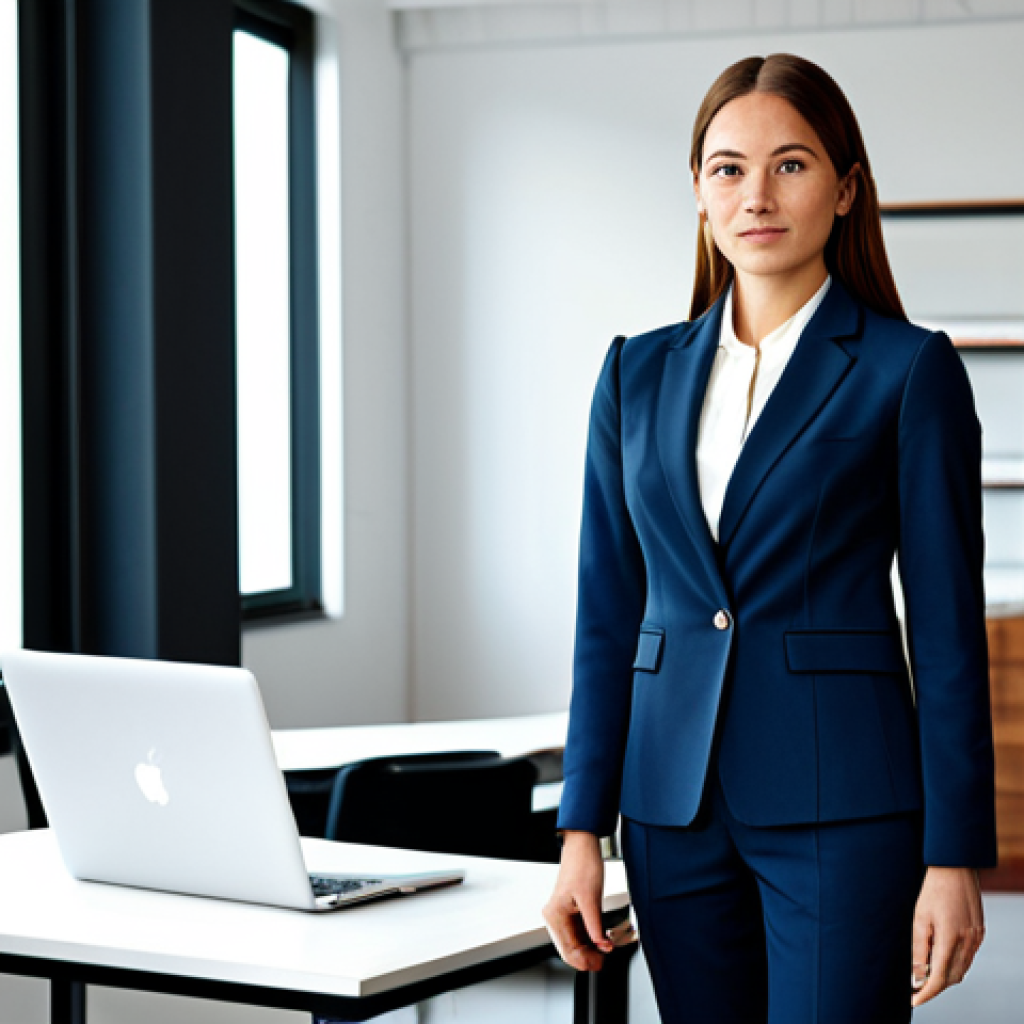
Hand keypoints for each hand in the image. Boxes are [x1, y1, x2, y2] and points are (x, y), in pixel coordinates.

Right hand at [542, 830, 613, 970]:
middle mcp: (553, 916)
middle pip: (569, 949)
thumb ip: (595, 926)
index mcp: (554, 914)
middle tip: (604, 959)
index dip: (585, 961)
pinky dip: (588, 938)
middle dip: (587, 957)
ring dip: (589, 948)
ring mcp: (559, 914)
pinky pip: (577, 932)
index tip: (601, 963)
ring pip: (573, 942)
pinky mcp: (567, 910)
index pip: (567, 950)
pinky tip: (600, 939)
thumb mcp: (592, 898)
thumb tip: (601, 947)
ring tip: (605, 949)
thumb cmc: (583, 865)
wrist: (582, 846)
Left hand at [911, 866, 984, 1006]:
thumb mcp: (918, 917)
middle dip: (934, 986)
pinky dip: (954, 962)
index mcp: (951, 939)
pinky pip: (968, 956)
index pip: (939, 979)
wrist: (954, 868)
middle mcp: (968, 942)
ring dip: (945, 975)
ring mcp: (976, 937)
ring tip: (925, 973)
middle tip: (915, 987)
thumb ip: (918, 948)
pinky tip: (940, 956)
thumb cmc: (933, 889)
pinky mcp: (979, 931)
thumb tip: (916, 975)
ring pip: (962, 968)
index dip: (926, 993)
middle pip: (952, 977)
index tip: (914, 1001)